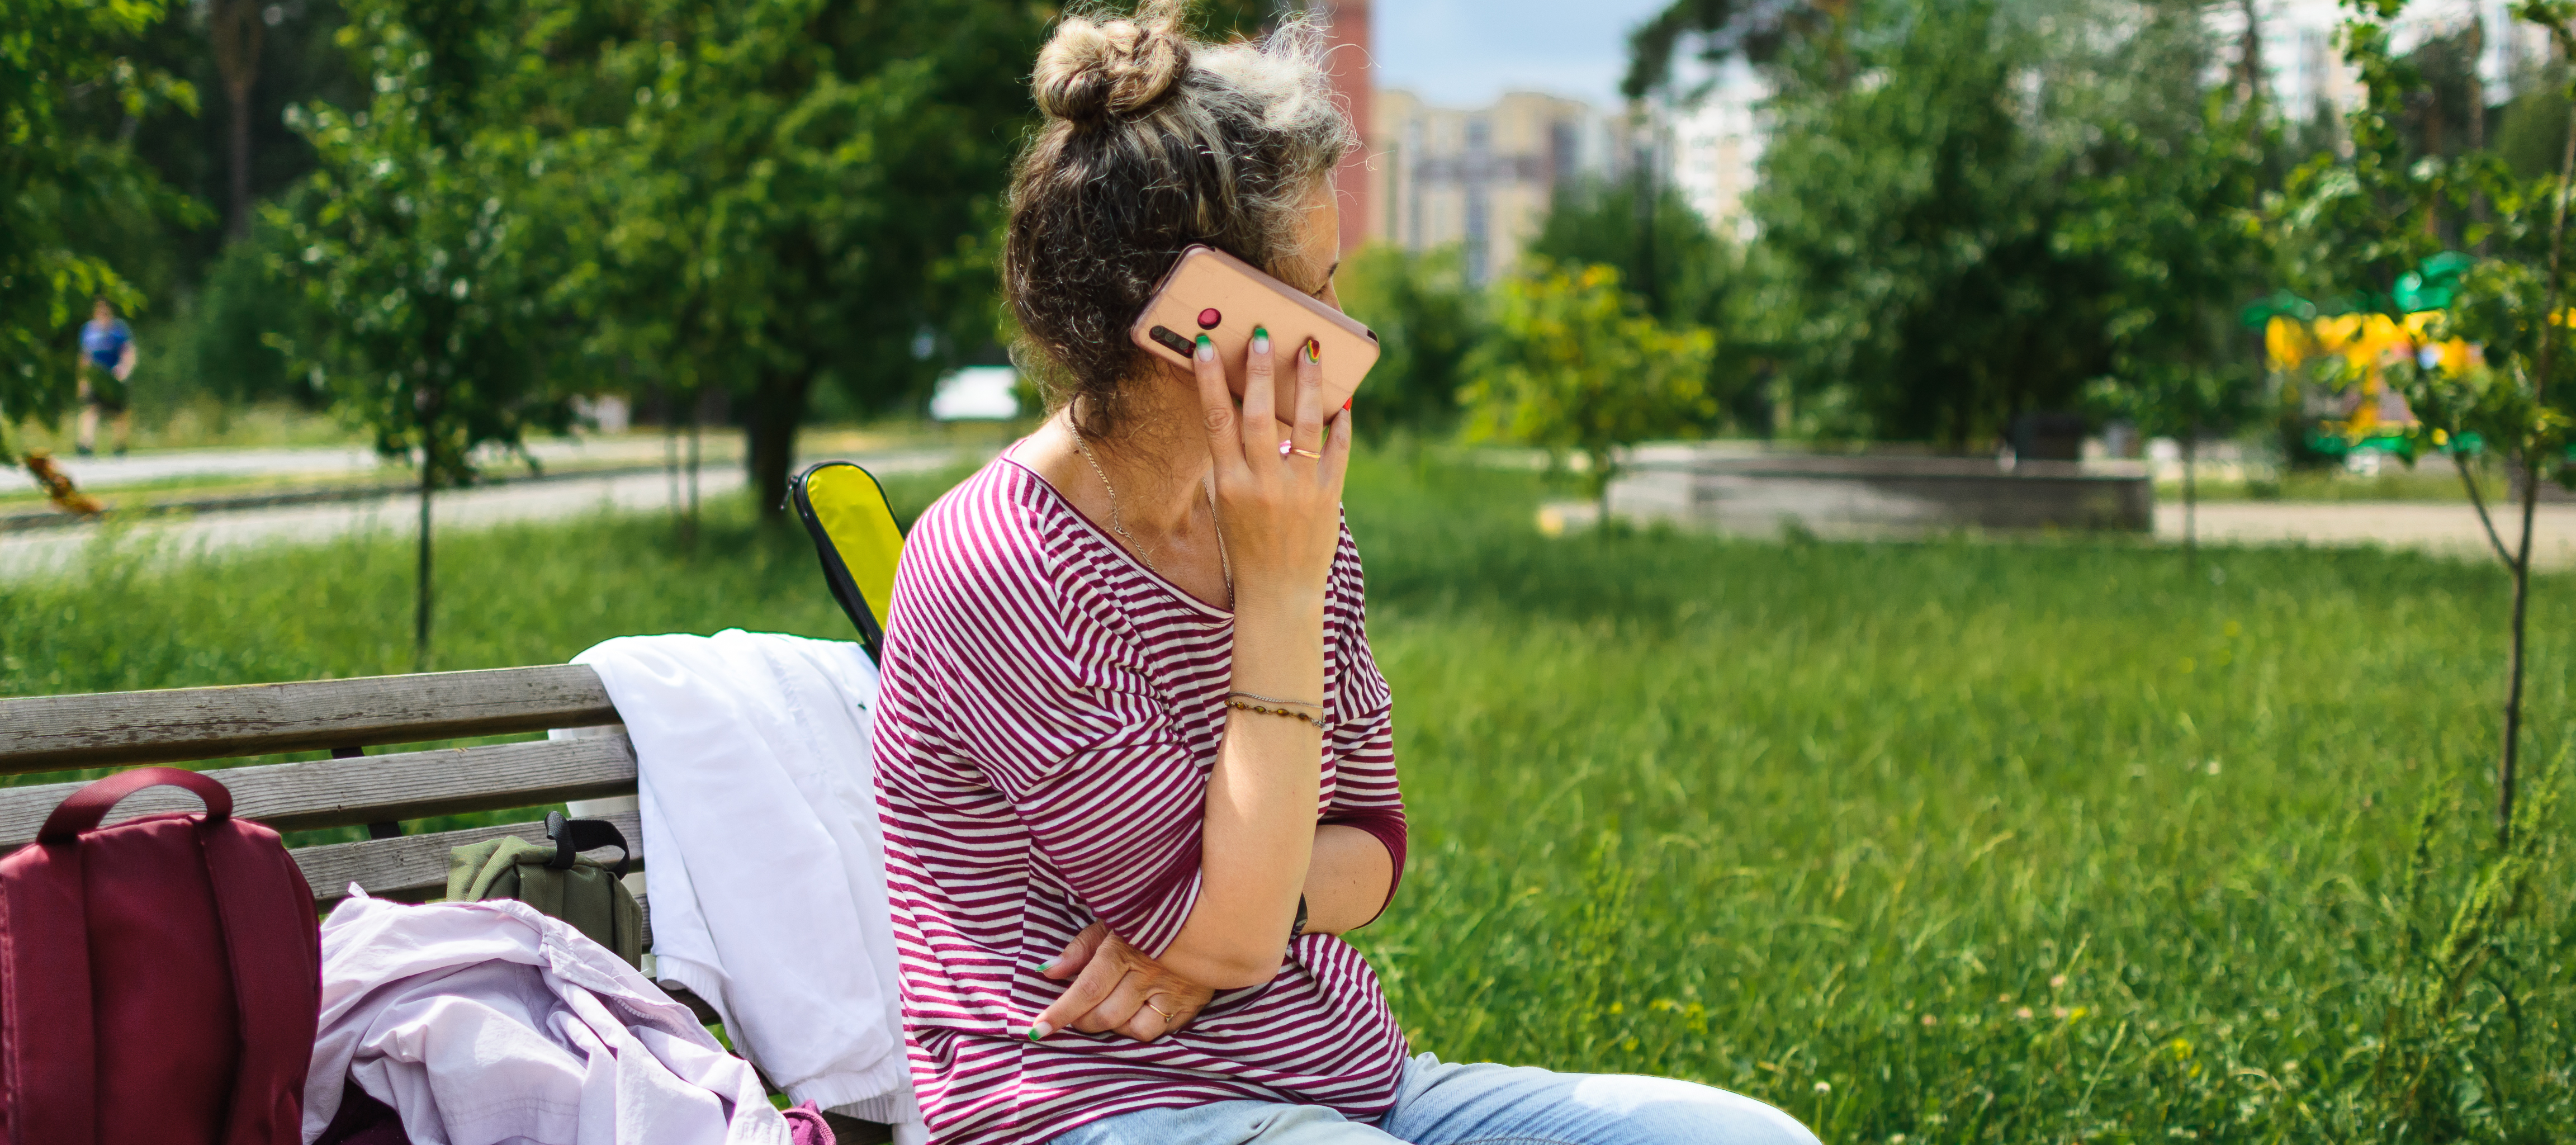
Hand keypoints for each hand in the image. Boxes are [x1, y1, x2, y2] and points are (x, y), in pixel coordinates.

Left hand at [1032, 922, 1216, 1043]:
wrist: (1213, 911)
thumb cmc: (1155, 914)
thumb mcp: (1114, 921)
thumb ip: (1081, 948)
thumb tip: (1047, 972)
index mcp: (1126, 950)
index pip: (1087, 989)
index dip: (1061, 1012)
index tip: (1039, 1029)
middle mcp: (1150, 975)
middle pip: (1106, 1015)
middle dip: (1082, 1021)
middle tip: (1075, 1014)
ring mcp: (1173, 992)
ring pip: (1133, 1030)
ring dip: (1113, 1028)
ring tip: (1106, 1013)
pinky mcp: (1192, 1003)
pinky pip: (1163, 1033)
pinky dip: (1142, 1030)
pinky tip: (1134, 1018)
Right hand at [1195, 325, 1352, 603]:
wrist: (1279, 593)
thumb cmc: (1247, 544)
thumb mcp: (1227, 503)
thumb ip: (1233, 460)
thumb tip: (1243, 407)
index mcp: (1231, 485)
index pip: (1217, 421)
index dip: (1211, 381)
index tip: (1207, 346)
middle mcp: (1264, 484)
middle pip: (1260, 415)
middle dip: (1261, 371)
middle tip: (1262, 334)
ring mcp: (1300, 490)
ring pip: (1306, 424)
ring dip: (1308, 383)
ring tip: (1310, 349)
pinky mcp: (1330, 497)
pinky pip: (1339, 450)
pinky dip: (1341, 423)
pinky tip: (1342, 399)